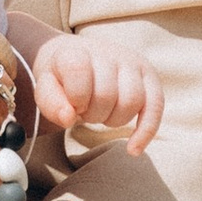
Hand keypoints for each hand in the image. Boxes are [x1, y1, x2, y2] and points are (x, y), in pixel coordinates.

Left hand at [33, 31, 163, 154]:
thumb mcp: (45, 86)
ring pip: (132, 101)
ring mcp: (131, 62)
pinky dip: (146, 130)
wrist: (75, 56)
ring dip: (114, 119)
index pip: (79, 72)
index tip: (71, 105)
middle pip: (107, 95)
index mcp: (78, 51)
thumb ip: (50, 102)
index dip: (75, 98)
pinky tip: (133, 149)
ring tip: (102, 114)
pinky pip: (156, 106)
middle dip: (93, 114)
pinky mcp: (149, 76)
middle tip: (84, 111)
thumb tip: (68, 118)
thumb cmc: (60, 77)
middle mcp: (108, 52)